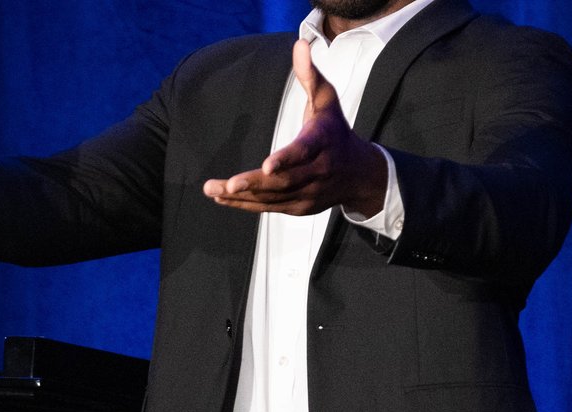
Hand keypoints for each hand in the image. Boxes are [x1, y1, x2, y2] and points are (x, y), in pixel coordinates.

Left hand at [202, 40, 387, 216]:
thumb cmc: (336, 131)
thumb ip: (310, 76)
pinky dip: (245, 205)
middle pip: (283, 181)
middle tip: (225, 184)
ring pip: (273, 198)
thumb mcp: (327, 101)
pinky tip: (222, 198)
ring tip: (212, 189)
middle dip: (252, 184)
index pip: (303, 152)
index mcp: (323, 142)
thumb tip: (299, 44)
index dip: (285, 159)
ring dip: (240, 196)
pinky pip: (270, 208)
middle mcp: (317, 171)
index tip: (266, 165)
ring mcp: (309, 193)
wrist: (360, 174)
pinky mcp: (299, 207)